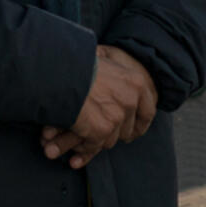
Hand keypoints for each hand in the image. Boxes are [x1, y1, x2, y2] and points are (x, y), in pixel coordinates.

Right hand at [40, 46, 157, 168]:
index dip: (140, 124)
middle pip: (128, 130)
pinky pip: (94, 145)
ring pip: (110, 140)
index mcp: (136, 82)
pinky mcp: (102, 130)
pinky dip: (81, 145)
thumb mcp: (104, 60)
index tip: (132, 132)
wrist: (57, 72)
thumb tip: (120, 84)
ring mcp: (117, 116)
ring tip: (80, 130)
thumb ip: (116, 76)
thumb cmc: (76, 64)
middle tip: (98, 132)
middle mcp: (131, 100)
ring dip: (94, 139)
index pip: (148, 112)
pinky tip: (71, 136)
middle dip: (113, 133)